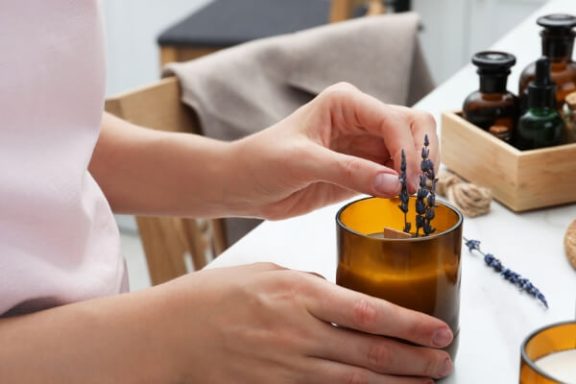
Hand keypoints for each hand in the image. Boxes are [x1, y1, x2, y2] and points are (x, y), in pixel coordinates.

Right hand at [161, 263, 452, 382]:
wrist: (170, 334)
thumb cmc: (212, 297)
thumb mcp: (264, 274)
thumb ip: (306, 285)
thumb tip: (337, 296)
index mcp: (298, 295)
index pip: (369, 312)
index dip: (410, 326)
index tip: (439, 331)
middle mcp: (299, 333)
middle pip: (371, 352)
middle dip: (415, 359)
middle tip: (444, 361)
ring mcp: (287, 367)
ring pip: (355, 381)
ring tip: (425, 383)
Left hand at [229, 82, 438, 218]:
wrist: (243, 185)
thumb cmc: (262, 161)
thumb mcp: (302, 162)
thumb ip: (348, 170)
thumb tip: (394, 184)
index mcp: (346, 102)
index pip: (393, 119)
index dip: (407, 149)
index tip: (409, 181)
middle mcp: (360, 119)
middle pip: (412, 127)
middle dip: (422, 156)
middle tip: (420, 189)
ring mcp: (363, 146)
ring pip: (409, 153)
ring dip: (418, 174)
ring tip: (416, 199)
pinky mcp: (362, 171)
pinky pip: (394, 177)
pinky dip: (404, 189)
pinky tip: (403, 203)